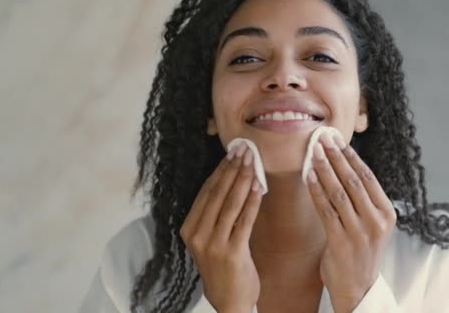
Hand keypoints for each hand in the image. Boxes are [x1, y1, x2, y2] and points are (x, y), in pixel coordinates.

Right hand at [180, 142, 262, 311]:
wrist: (228, 300)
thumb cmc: (221, 267)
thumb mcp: (209, 240)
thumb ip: (214, 215)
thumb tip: (230, 180)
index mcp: (189, 229)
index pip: (206, 192)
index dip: (220, 170)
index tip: (232, 153)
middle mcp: (198, 235)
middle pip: (217, 194)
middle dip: (232, 169)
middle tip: (245, 150)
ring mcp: (213, 244)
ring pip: (230, 204)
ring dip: (243, 179)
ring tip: (253, 162)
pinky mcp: (232, 252)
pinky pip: (244, 220)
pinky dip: (252, 201)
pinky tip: (259, 186)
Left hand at [306, 132, 396, 312]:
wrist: (357, 287)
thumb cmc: (362, 251)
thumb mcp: (373, 224)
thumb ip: (365, 200)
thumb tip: (347, 165)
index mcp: (387, 214)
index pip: (368, 177)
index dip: (351, 157)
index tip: (338, 141)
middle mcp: (376, 221)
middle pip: (353, 181)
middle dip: (336, 157)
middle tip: (323, 139)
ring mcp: (359, 232)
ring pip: (338, 192)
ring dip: (324, 169)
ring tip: (314, 152)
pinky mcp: (340, 241)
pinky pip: (325, 209)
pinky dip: (316, 190)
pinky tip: (308, 176)